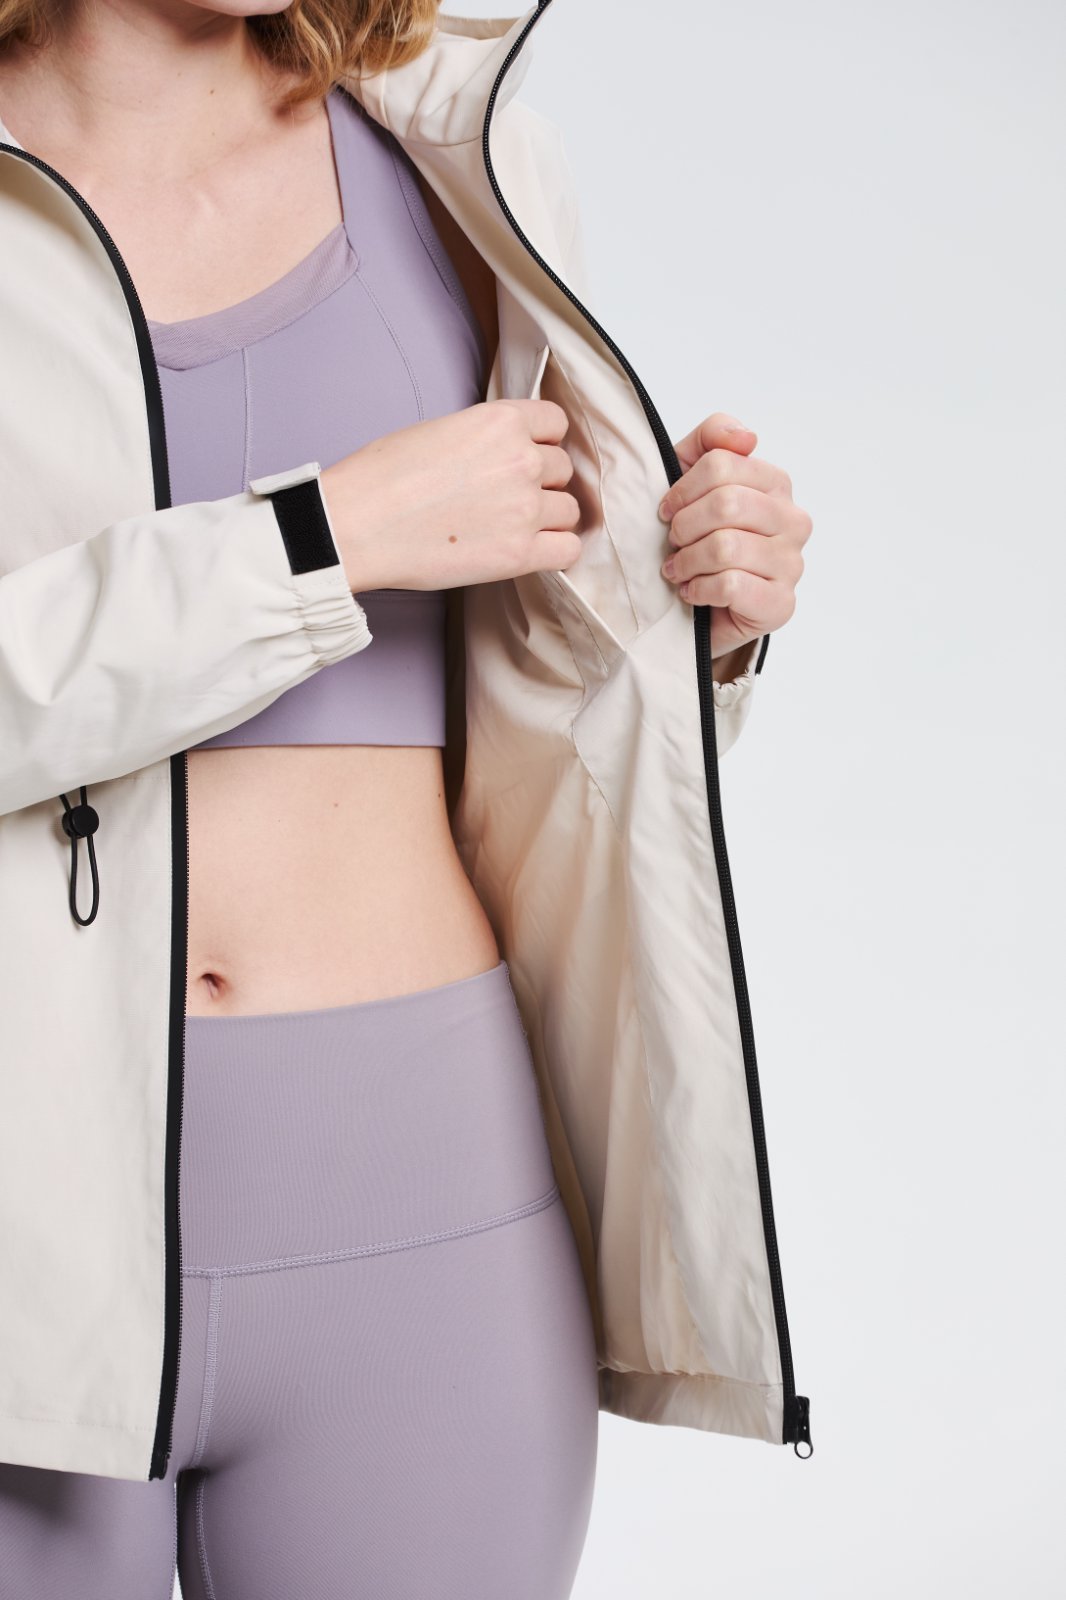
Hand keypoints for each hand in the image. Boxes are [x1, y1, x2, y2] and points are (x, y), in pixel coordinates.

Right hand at [320, 399, 581, 593]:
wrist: (357, 525)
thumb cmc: (381, 478)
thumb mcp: (441, 430)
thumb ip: (486, 437)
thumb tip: (504, 453)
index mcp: (501, 421)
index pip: (555, 423)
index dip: (542, 441)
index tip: (529, 455)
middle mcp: (523, 460)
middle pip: (562, 469)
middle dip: (541, 482)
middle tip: (507, 498)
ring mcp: (526, 508)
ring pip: (569, 510)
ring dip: (548, 518)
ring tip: (512, 527)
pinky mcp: (519, 554)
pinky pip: (568, 550)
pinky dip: (556, 550)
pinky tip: (532, 550)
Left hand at [657, 413, 810, 662]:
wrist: (700, 606)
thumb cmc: (697, 540)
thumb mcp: (692, 480)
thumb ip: (711, 441)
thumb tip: (746, 436)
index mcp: (775, 484)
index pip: (723, 463)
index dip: (682, 488)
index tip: (667, 510)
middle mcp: (793, 520)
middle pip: (726, 503)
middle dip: (684, 526)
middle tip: (673, 543)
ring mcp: (792, 563)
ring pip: (726, 547)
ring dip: (687, 561)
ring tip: (678, 570)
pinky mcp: (780, 603)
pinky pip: (732, 585)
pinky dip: (699, 589)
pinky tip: (692, 592)